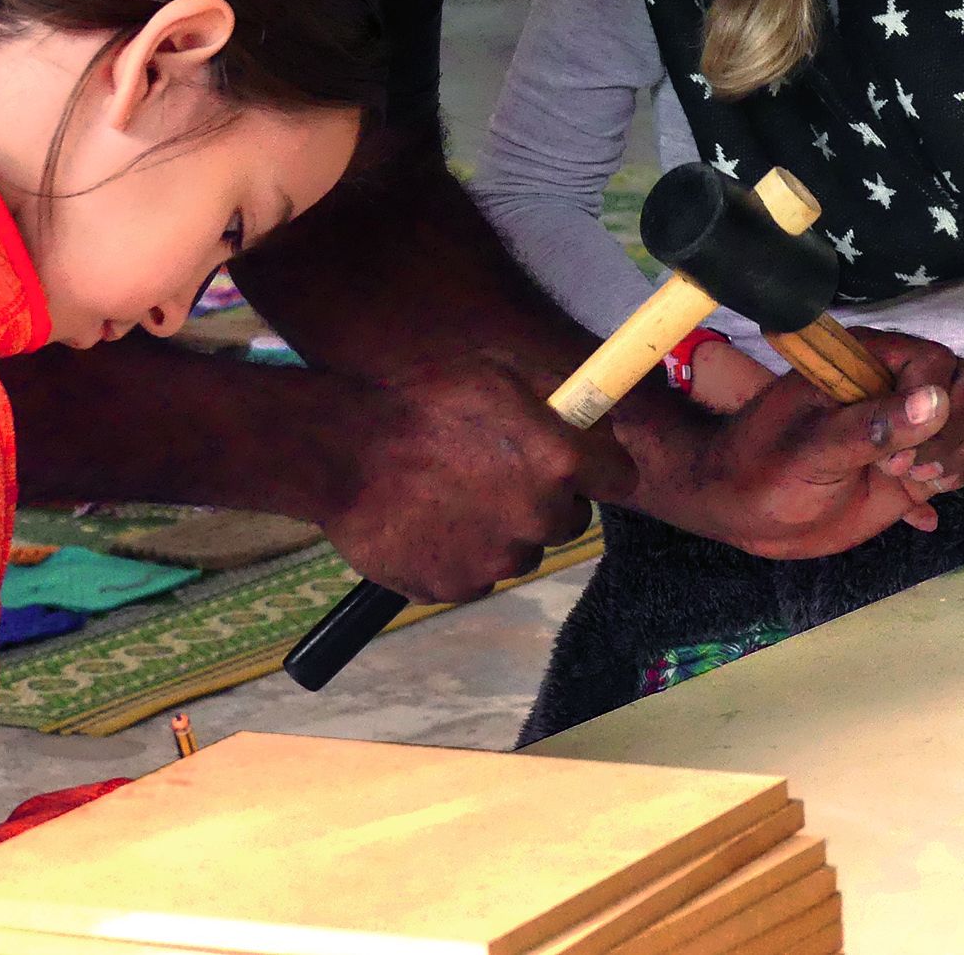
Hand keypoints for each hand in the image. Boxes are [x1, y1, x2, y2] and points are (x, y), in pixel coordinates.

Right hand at [318, 354, 637, 603]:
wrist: (343, 450)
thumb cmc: (420, 401)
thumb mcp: (499, 378)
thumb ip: (557, 402)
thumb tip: (593, 417)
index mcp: (561, 460)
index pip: (619, 478)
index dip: (598, 468)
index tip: (580, 463)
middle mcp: (541, 516)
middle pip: (568, 519)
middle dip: (544, 499)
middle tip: (499, 474)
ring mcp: (500, 557)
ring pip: (519, 548)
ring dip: (501, 529)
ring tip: (451, 495)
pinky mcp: (459, 586)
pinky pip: (475, 572)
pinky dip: (459, 554)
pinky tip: (428, 521)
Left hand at [674, 333, 963, 557]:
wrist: (746, 509)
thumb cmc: (763, 468)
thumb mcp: (809, 449)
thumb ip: (871, 427)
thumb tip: (933, 403)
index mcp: (867, 361)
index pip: (938, 362)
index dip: (932, 408)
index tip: (896, 457)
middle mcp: (898, 384)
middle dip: (958, 433)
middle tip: (912, 473)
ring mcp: (913, 423)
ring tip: (924, 483)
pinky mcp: (920, 461)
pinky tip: (925, 503)